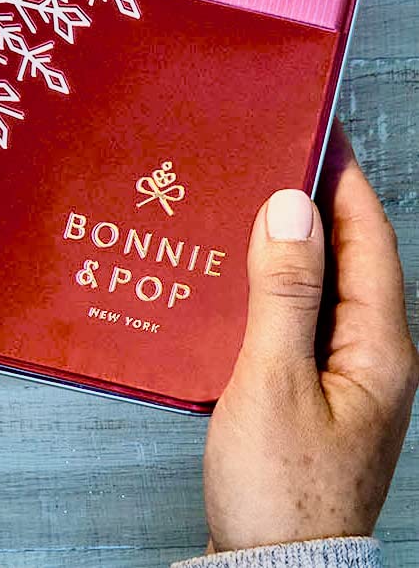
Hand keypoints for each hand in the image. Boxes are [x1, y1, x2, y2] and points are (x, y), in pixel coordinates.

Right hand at [204, 127, 417, 550]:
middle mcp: (373, 358)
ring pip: (321, 288)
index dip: (342, 178)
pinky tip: (231, 276)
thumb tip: (290, 204)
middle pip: (350, 257)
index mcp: (380, 348)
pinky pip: (298, 318)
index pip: (369, 237)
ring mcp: (345, 380)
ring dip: (287, 242)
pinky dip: (270, 284)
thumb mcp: (274, 379)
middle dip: (313, 201)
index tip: (314, 126)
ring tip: (241, 200)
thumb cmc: (280, 487)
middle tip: (267, 151)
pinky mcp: (312, 397)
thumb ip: (284, 290)